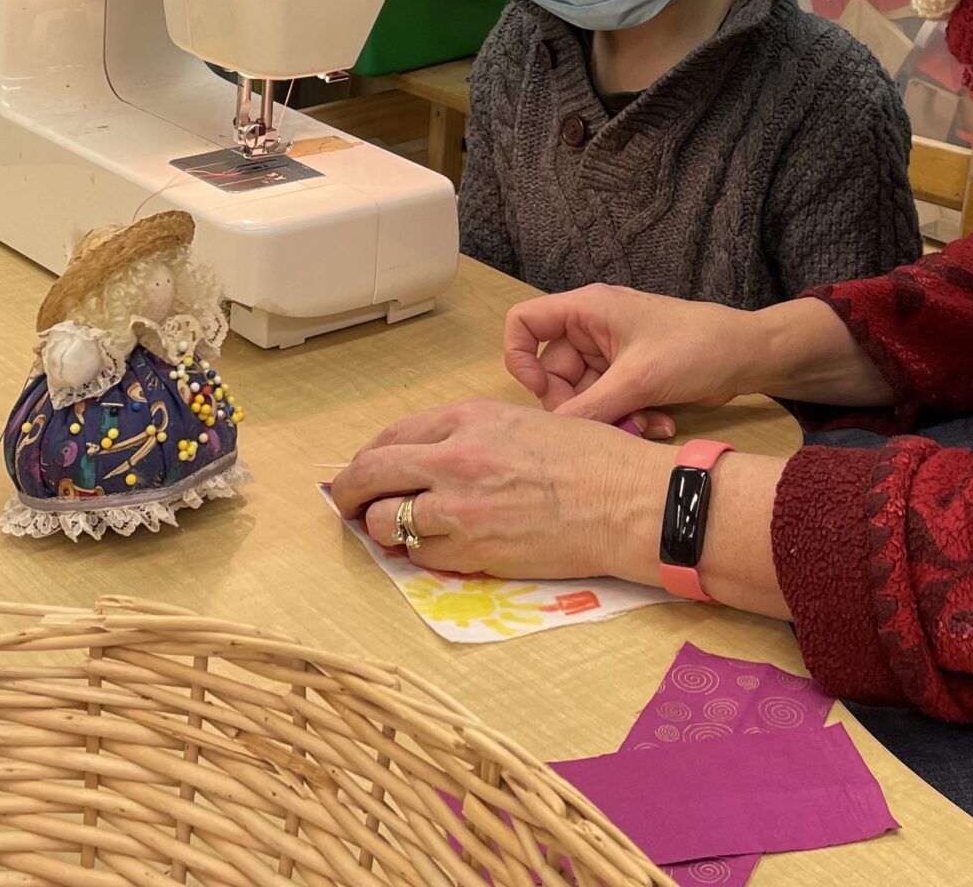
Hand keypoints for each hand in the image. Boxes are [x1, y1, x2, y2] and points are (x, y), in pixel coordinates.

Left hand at [330, 398, 671, 581]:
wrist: (628, 502)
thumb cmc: (594, 459)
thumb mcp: (525, 423)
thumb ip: (473, 436)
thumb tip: (434, 459)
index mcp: (471, 417)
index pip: (393, 435)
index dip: (368, 457)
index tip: (364, 470)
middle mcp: (456, 456)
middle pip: (370, 473)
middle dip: (347, 492)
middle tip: (344, 504)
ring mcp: (460, 506)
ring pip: (384, 520)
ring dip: (379, 529)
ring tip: (388, 533)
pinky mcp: (473, 550)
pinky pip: (419, 555)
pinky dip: (417, 554)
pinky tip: (431, 549)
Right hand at [503, 285, 767, 426]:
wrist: (747, 357)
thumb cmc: (695, 348)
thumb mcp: (639, 379)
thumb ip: (591, 407)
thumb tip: (551, 436)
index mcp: (586, 310)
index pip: (524, 322)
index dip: (520, 358)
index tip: (542, 391)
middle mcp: (592, 330)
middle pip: (553, 373)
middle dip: (580, 405)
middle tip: (606, 424)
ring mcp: (610, 355)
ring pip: (584, 396)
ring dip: (611, 418)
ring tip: (646, 425)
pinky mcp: (629, 377)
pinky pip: (609, 404)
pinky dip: (629, 418)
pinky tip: (659, 424)